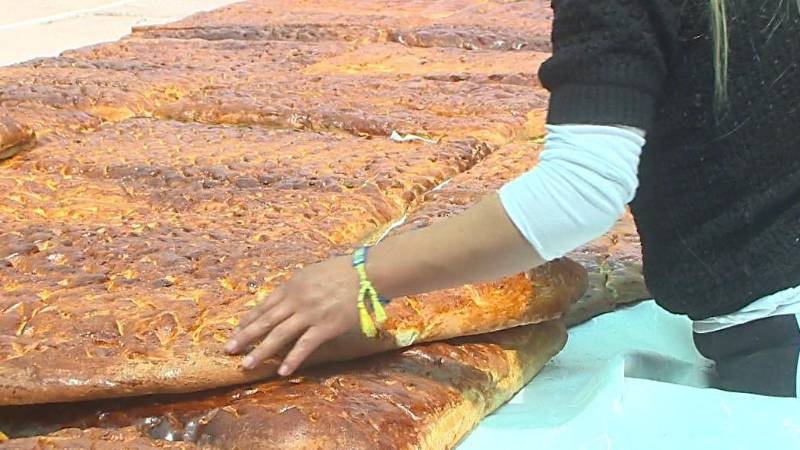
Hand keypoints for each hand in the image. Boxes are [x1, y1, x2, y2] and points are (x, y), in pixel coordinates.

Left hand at [224, 255, 359, 375]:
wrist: (365, 273)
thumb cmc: (340, 271)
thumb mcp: (311, 274)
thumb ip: (295, 288)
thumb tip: (282, 300)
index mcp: (291, 286)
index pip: (264, 305)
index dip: (248, 319)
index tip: (236, 331)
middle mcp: (296, 300)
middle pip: (265, 321)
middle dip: (245, 336)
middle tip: (229, 349)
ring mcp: (310, 314)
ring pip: (280, 335)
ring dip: (261, 351)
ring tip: (247, 364)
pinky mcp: (325, 326)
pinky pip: (305, 345)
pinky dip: (292, 358)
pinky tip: (282, 371)